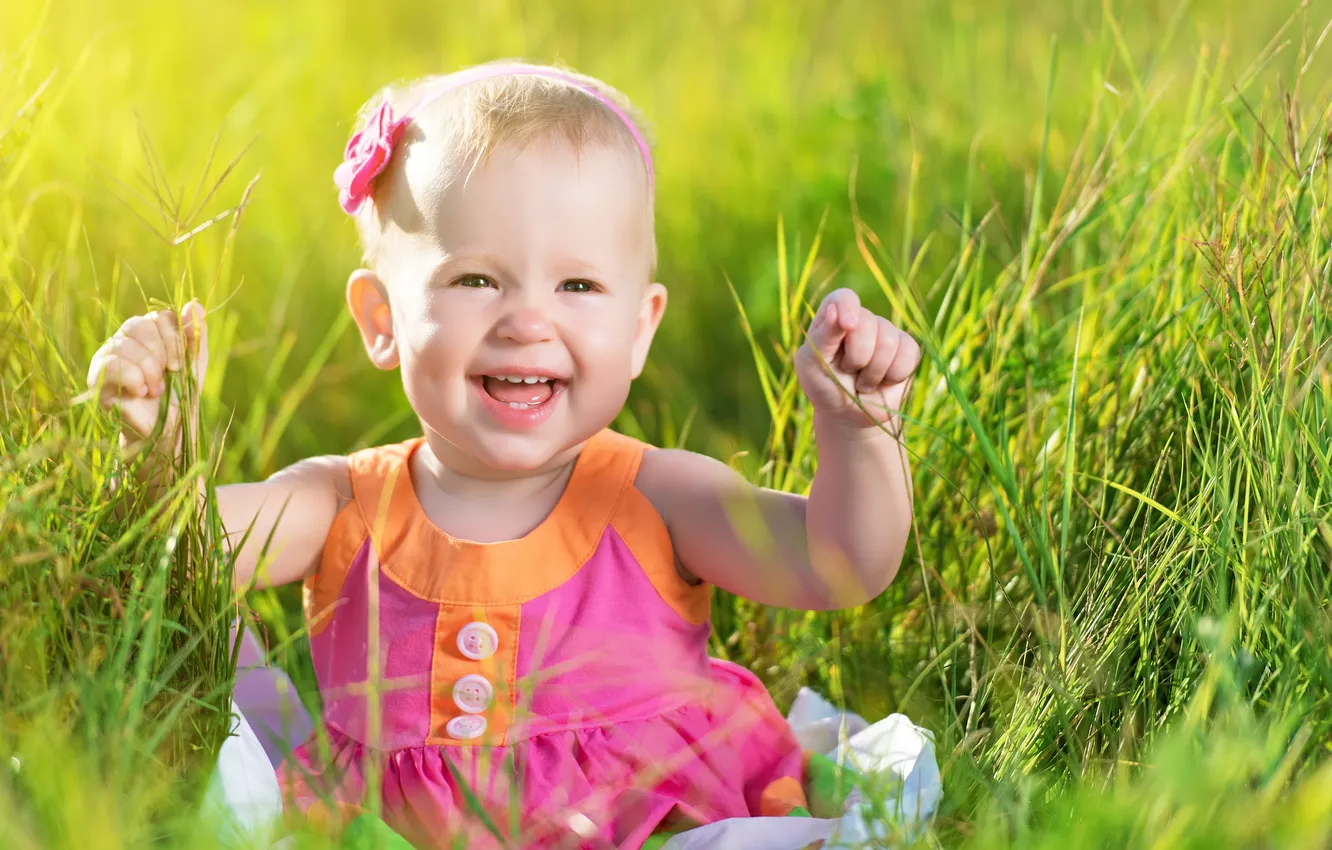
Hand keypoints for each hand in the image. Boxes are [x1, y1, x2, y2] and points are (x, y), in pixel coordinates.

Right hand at [86, 300, 207, 450]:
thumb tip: (195, 303)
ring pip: (124, 344)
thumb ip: (194, 335)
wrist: (166, 429)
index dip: (173, 338)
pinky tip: (141, 392)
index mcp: (150, 334)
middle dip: (160, 352)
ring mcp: (108, 357)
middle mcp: (126, 340)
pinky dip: (131, 378)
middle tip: (169, 375)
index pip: (158, 316)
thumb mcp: (194, 364)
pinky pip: (109, 364)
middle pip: (138, 325)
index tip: (180, 364)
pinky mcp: (96, 377)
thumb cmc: (180, 395)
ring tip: (156, 390)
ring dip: (148, 370)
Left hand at [794, 288, 920, 429]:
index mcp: (833, 316)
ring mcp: (886, 333)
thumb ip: (823, 336)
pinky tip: (882, 382)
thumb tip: (836, 309)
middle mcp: (861, 319)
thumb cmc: (824, 386)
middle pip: (868, 323)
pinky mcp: (907, 349)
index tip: (848, 325)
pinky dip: (893, 377)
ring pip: (888, 342)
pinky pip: (908, 355)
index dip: (848, 307)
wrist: (849, 414)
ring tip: (862, 381)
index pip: (844, 297)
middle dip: (856, 357)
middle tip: (847, 371)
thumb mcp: (811, 364)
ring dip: (872, 372)